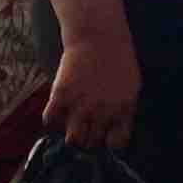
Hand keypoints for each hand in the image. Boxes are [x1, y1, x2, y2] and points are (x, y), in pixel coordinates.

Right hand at [43, 27, 140, 151]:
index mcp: (123, 111)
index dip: (109, 143)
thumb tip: (117, 128)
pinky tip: (57, 113)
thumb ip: (125, 110)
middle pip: (91, 144)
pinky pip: (50, 121)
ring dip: (71, 135)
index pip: (116, 144)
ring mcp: (80, 105)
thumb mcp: (132, 86)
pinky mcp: (61, 95)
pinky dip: (51, 121)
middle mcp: (102, 112)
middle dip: (88, 141)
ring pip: (72, 139)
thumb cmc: (119, 60)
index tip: (105, 138)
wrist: (99, 37)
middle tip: (85, 132)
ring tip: (71, 126)